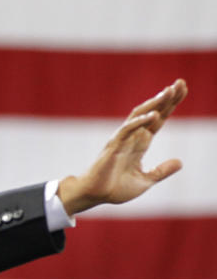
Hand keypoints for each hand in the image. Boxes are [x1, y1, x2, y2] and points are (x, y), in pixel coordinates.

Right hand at [57, 79, 187, 215]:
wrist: (96, 195)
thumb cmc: (115, 188)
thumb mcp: (145, 180)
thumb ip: (161, 171)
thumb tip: (180, 162)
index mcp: (140, 143)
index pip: (158, 120)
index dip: (170, 106)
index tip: (182, 90)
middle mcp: (132, 137)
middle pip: (151, 112)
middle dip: (166, 98)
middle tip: (180, 83)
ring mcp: (122, 139)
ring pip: (139, 115)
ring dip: (154, 103)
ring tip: (169, 91)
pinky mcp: (113, 146)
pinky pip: (127, 130)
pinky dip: (140, 122)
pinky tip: (153, 115)